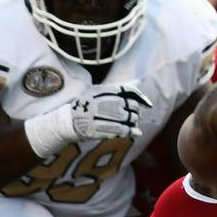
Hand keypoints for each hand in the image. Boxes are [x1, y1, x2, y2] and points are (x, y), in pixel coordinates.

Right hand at [23, 83, 152, 156]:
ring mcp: (101, 115)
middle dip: (135, 112)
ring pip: (128, 118)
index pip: (128, 91)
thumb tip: (139, 83)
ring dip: (133, 122)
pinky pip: (122, 130)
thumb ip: (118, 89)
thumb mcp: (99, 92)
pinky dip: (131, 131)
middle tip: (133, 116)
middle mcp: (102, 101)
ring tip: (130, 123)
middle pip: (130, 106)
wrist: (68, 121)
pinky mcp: (100, 129)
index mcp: (103, 90)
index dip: (141, 98)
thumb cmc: (85, 106)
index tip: (148, 105)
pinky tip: (135, 132)